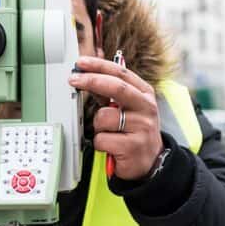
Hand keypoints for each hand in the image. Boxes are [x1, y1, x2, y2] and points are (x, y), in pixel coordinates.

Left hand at [68, 55, 163, 180]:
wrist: (152, 162)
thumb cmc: (136, 132)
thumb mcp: (130, 108)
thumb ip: (111, 93)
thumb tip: (87, 77)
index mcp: (144, 94)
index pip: (121, 73)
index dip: (99, 66)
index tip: (81, 63)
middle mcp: (146, 108)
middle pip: (116, 88)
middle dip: (91, 80)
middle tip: (73, 80)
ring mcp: (141, 127)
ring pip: (104, 117)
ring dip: (98, 126)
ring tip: (109, 134)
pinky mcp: (132, 146)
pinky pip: (102, 139)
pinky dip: (100, 143)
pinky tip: (111, 147)